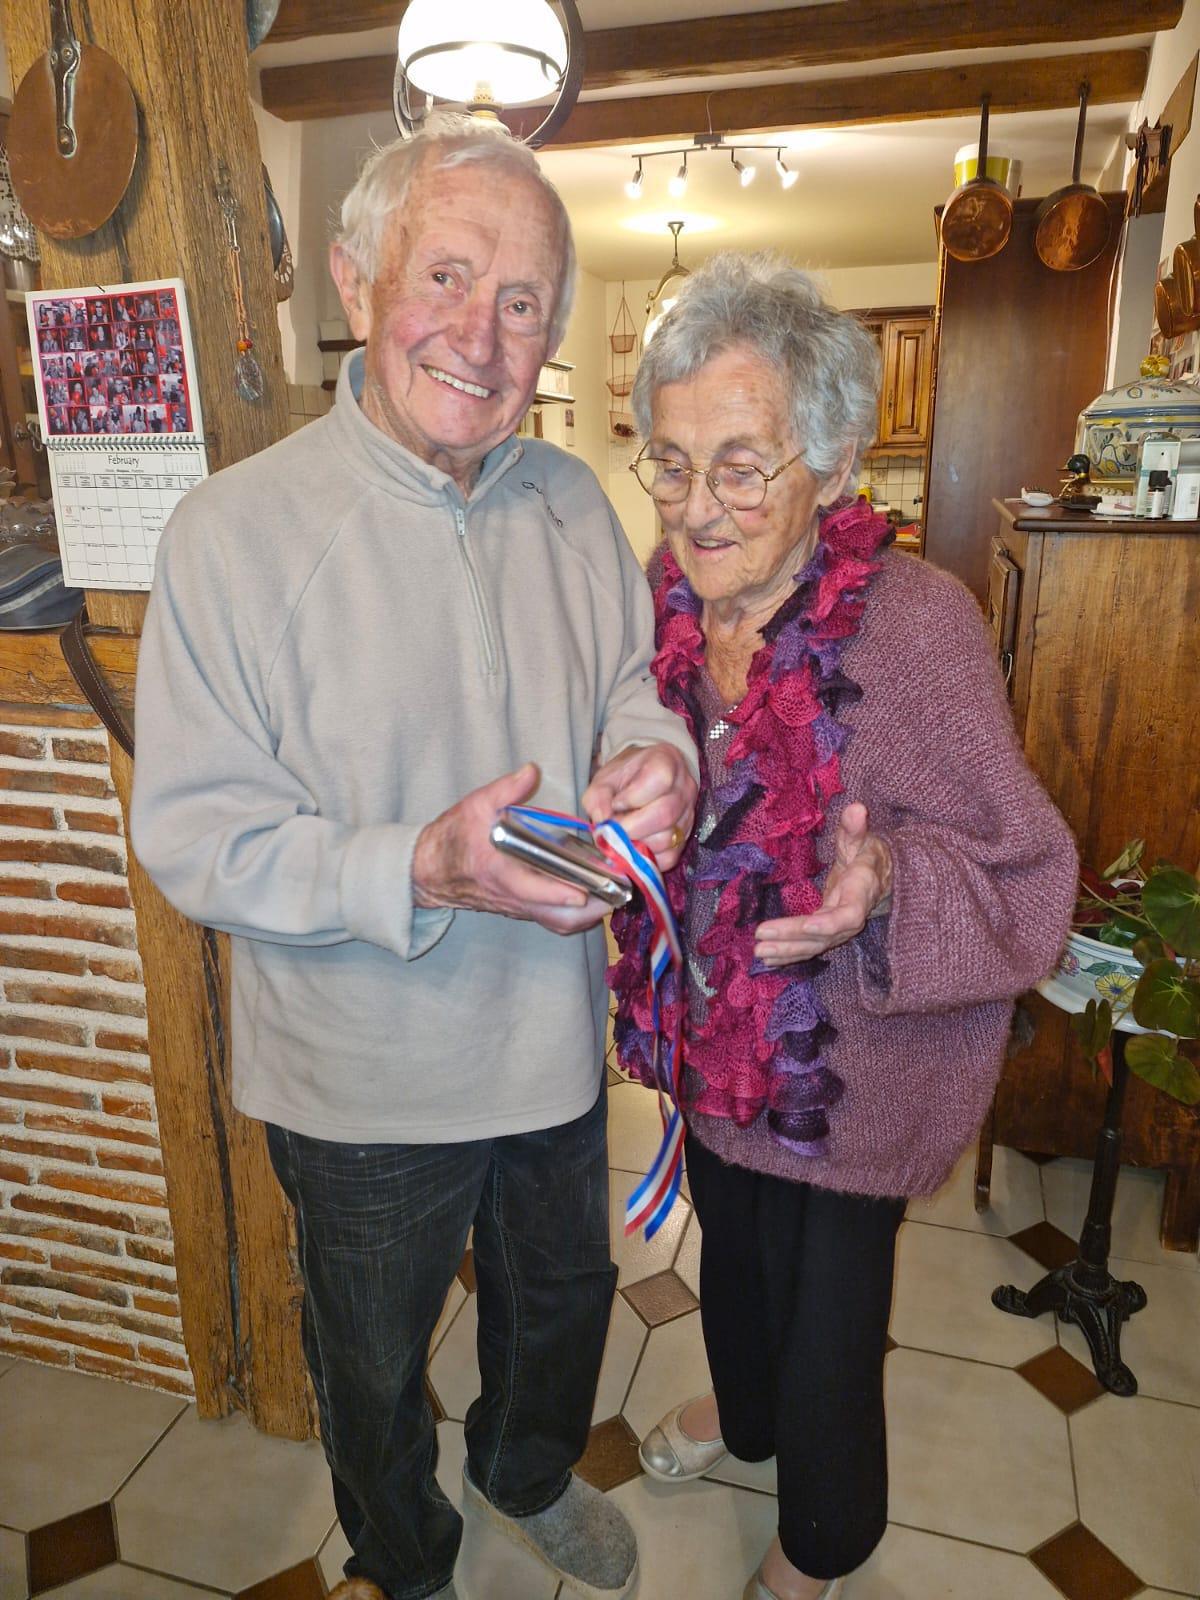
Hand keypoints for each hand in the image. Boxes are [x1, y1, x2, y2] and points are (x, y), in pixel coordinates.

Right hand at [413, 763, 609, 934]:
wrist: (430, 870)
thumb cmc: (453, 837)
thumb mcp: (475, 805)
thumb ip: (505, 789)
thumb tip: (532, 771)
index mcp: (498, 872)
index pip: (530, 890)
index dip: (557, 893)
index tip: (583, 892)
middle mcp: (512, 896)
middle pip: (556, 917)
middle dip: (590, 910)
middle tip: (619, 891)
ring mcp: (518, 906)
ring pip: (558, 922)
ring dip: (588, 914)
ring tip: (616, 893)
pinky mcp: (522, 909)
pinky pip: (553, 919)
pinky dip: (577, 913)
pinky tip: (596, 896)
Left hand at [582, 742, 697, 870]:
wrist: (643, 780)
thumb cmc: (625, 778)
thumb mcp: (606, 778)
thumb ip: (597, 796)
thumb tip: (602, 820)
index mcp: (666, 762)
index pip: (659, 779)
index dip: (633, 797)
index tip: (616, 803)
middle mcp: (684, 788)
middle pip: (665, 814)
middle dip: (631, 827)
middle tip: (614, 828)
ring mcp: (688, 814)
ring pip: (667, 839)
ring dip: (638, 843)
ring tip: (625, 834)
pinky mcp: (685, 838)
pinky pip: (669, 857)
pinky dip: (647, 857)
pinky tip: (635, 845)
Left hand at [753, 802, 892, 966]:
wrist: (880, 879)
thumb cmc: (868, 856)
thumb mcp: (863, 840)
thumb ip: (856, 828)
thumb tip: (856, 809)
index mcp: (859, 894)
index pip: (848, 915)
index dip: (829, 923)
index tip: (807, 924)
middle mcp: (849, 919)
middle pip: (822, 936)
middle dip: (792, 939)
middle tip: (761, 941)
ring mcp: (838, 931)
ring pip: (813, 946)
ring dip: (786, 952)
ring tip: (758, 953)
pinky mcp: (826, 935)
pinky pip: (808, 947)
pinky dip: (788, 955)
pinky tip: (767, 959)